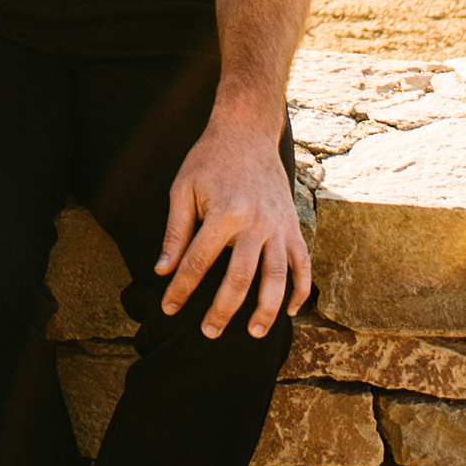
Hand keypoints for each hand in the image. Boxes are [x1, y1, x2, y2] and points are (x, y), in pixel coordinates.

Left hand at [157, 110, 311, 340]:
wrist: (248, 131)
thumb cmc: (209, 159)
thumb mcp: (183, 189)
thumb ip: (175, 232)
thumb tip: (162, 270)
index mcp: (224, 213)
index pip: (198, 262)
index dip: (181, 289)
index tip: (168, 309)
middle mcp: (256, 223)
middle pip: (240, 279)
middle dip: (222, 310)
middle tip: (208, 333)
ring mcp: (279, 226)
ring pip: (277, 278)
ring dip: (266, 310)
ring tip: (254, 334)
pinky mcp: (294, 225)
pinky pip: (302, 264)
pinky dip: (300, 290)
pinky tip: (289, 311)